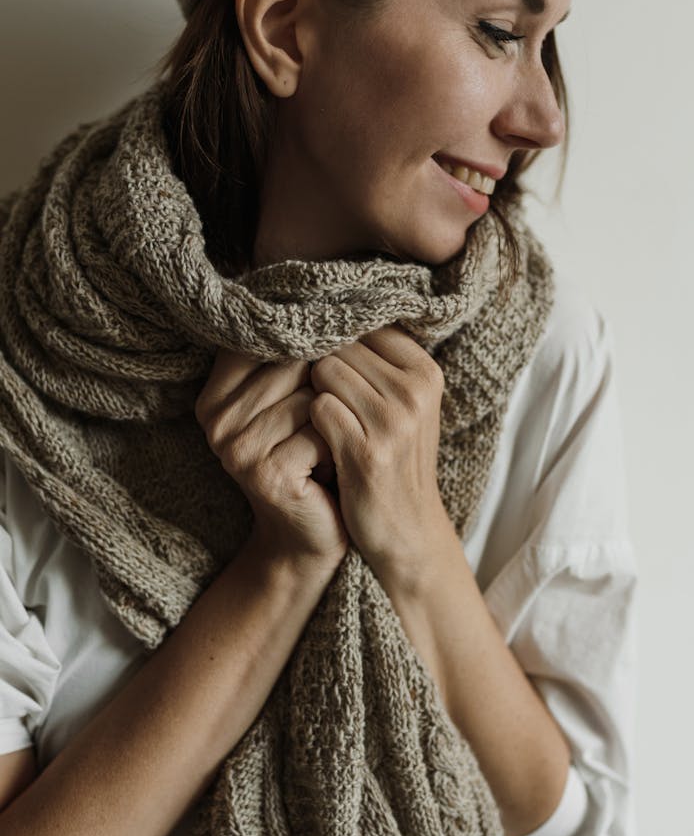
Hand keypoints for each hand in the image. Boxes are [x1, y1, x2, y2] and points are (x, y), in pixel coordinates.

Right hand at [195, 351, 347, 570]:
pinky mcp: (264, 473)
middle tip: (326, 424)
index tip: (323, 377)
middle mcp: (215, 419)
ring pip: (309, 397)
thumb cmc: (309, 460)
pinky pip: (319, 431)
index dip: (307, 350)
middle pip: (292, 364)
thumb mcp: (292, 403)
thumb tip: (322, 299)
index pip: (268, 339)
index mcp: (214, 394)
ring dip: (335, 419)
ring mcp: (236, 448)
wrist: (310, 536)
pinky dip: (337, 444)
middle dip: (325, 388)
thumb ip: (292, 358)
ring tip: (328, 445)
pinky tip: (331, 465)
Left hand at [308, 326, 450, 586]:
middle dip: (319, 367)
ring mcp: (395, 420)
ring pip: (325, 370)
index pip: (363, 323)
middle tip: (314, 397)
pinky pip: (318, 408)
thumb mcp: (400, 407)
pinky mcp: (369, 450)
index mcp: (425, 372)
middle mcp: (415, 390)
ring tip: (319, 423)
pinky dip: (308, 423)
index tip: (320, 363)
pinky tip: (316, 443)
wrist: (406, 532)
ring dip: (312, 393)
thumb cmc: (393, 461)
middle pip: (339, 344)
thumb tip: (322, 311)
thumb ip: (374, 363)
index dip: (333, 340)